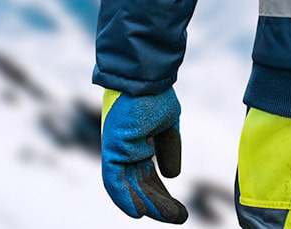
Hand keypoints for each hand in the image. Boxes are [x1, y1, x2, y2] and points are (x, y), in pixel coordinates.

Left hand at [101, 87, 187, 222]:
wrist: (147, 76)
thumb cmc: (156, 94)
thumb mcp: (167, 125)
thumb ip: (168, 149)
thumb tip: (171, 176)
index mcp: (137, 145)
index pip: (148, 177)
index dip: (162, 195)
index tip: (178, 209)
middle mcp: (125, 151)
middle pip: (140, 186)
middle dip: (159, 204)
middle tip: (179, 218)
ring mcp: (117, 150)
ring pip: (129, 187)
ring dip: (147, 205)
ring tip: (169, 217)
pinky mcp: (111, 148)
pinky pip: (114, 181)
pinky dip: (124, 198)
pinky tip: (139, 212)